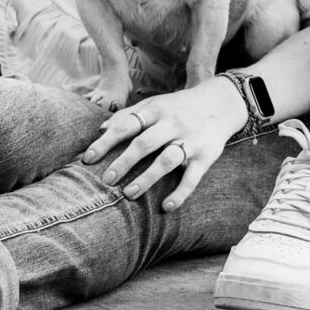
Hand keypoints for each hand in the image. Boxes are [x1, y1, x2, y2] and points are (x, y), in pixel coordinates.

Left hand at [79, 78, 244, 211]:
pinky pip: (193, 177)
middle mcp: (172, 124)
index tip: (88, 158)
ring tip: (129, 194)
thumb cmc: (179, 107)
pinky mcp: (206, 156)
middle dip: (124, 162)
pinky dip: (180, 193)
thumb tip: (101, 129)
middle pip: (145, 143)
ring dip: (148, 178)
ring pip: (167, 160)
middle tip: (106, 180)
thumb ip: (128, 115)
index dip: (106, 142)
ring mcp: (190, 140)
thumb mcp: (155, 104)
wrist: (222, 102)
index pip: (126, 125)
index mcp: (156, 110)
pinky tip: (166, 206)